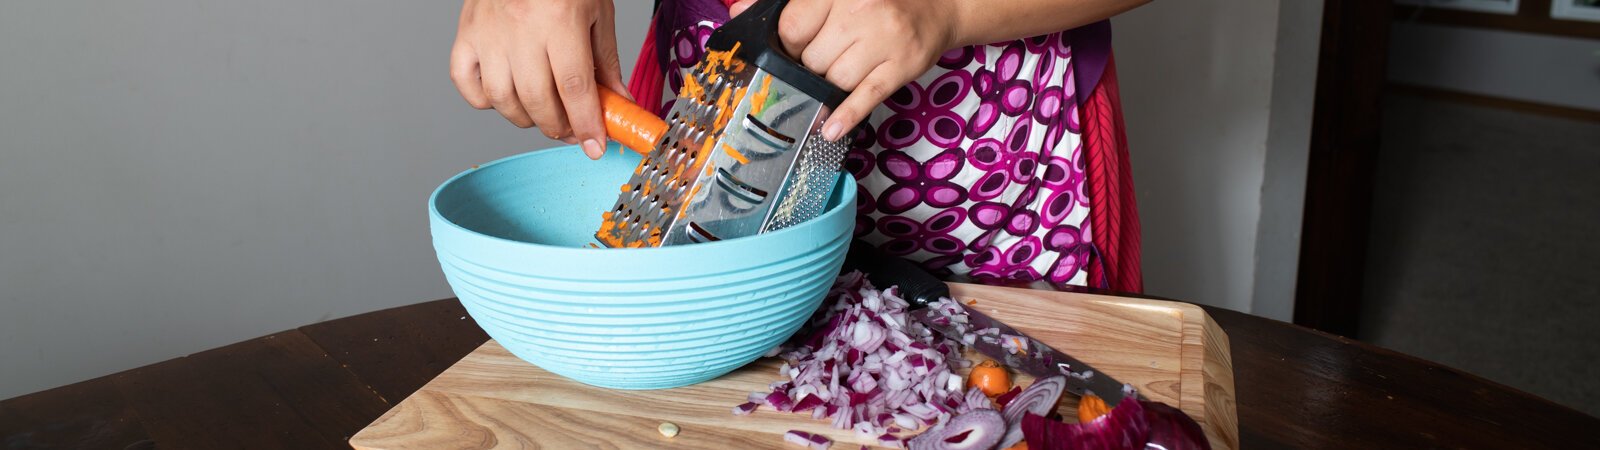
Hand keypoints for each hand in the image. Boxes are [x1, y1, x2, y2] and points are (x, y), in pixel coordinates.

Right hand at [450, 0, 627, 158]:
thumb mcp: (597, 13)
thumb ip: (606, 61)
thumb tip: (618, 103)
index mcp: (559, 20)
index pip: (574, 87)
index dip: (587, 123)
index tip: (596, 146)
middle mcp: (520, 28)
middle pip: (538, 99)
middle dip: (560, 127)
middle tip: (574, 130)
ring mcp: (488, 33)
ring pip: (502, 99)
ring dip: (527, 119)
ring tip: (545, 113)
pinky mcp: (466, 34)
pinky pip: (466, 84)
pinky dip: (485, 101)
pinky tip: (508, 96)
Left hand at [731, 0, 960, 141]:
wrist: (941, 6)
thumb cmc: (881, 0)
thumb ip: (790, 4)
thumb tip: (739, 12)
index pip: (792, 27)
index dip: (787, 44)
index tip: (796, 48)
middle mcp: (862, 9)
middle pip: (811, 58)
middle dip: (809, 66)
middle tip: (824, 58)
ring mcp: (885, 39)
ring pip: (833, 80)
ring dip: (828, 85)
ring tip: (840, 72)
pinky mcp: (902, 66)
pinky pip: (866, 97)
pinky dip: (845, 115)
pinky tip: (829, 128)